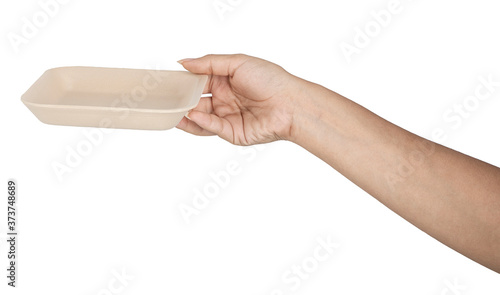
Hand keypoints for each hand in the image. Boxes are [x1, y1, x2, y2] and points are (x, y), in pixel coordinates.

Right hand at [176, 54, 298, 144]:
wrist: (291, 104)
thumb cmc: (271, 79)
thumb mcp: (237, 62)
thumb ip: (209, 63)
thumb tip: (184, 63)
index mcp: (226, 81)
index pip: (198, 81)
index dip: (184, 81)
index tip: (169, 80)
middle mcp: (225, 100)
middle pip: (196, 101)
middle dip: (181, 100)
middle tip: (165, 99)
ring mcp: (228, 117)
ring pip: (200, 118)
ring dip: (185, 115)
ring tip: (172, 111)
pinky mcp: (232, 133)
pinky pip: (212, 127)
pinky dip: (201, 122)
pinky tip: (193, 114)